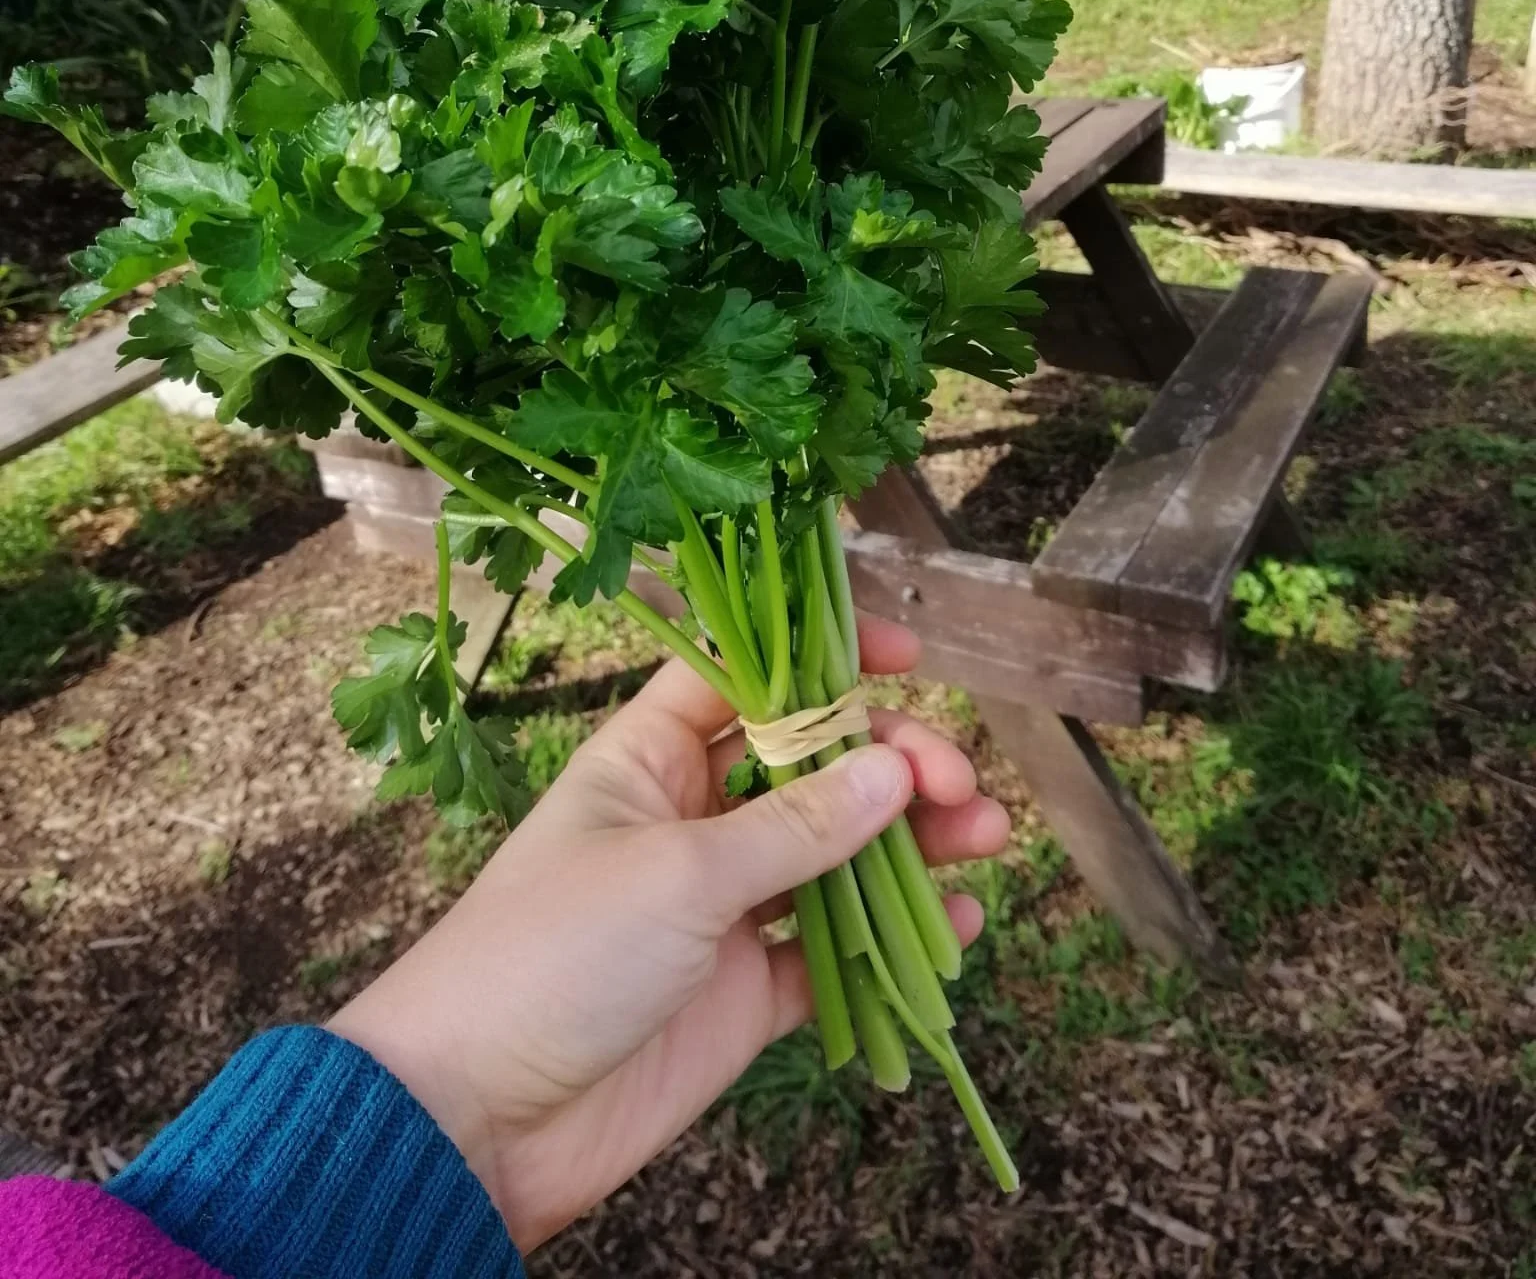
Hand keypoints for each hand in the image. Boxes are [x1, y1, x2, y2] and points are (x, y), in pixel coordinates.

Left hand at [329, 614, 1011, 1249]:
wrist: (477, 1120)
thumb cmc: (548, 957)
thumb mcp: (677, 873)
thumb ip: (794, 827)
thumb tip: (892, 770)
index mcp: (650, 757)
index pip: (747, 676)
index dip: (824, 657)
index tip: (907, 654)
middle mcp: (693, 818)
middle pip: (813, 764)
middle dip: (891, 762)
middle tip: (956, 782)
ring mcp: (723, 906)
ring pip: (837, 854)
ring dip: (912, 842)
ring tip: (986, 837)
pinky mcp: (747, 992)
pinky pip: (836, 950)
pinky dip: (895, 937)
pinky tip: (954, 926)